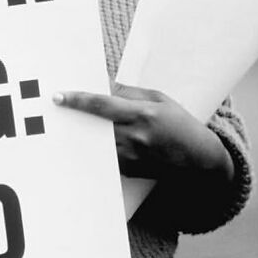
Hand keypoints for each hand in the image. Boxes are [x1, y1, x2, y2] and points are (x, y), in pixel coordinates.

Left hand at [53, 83, 233, 181]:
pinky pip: (106, 157)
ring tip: (69, 125)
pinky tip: (90, 141)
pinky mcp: (129, 171)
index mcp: (143, 114)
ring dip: (83, 134)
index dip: (77, 100)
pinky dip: (98, 148)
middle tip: (55, 110)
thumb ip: (130, 93)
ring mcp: (131, 157)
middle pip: (93, 125)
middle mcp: (134, 137)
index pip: (102, 105)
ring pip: (96, 143)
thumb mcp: (160, 100)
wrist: (201, 161)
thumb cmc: (182, 124)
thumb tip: (103, 86)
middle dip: (75, 117)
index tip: (57, 97)